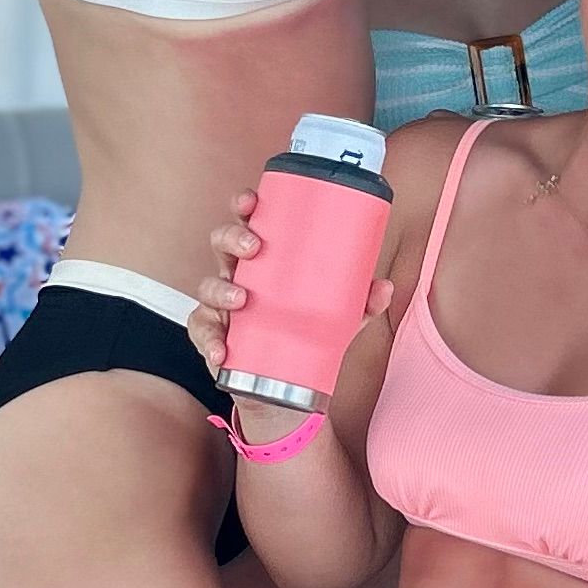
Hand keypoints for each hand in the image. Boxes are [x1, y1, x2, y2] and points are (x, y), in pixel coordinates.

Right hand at [186, 191, 392, 408]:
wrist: (282, 386)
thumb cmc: (306, 334)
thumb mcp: (339, 319)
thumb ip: (362, 303)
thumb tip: (385, 287)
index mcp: (265, 259)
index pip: (250, 222)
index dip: (245, 205)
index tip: (252, 200)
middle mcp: (239, 274)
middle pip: (222, 243)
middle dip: (233, 237)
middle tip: (254, 247)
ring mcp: (221, 305)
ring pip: (208, 285)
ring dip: (222, 289)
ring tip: (242, 300)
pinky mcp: (211, 334)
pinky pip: (202, 330)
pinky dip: (210, 340)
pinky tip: (222, 350)